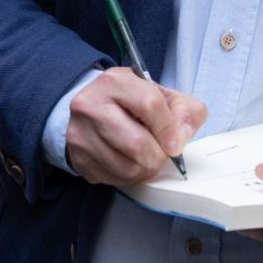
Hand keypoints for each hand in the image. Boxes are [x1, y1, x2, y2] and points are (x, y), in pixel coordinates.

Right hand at [64, 67, 207, 186]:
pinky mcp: (78, 158)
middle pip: (137, 144)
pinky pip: (114, 180)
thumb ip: (184, 109)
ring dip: (145, 169)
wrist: (92, 108)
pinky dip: (129, 177)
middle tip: (161, 153)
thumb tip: (183, 135)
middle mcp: (91, 105)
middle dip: (158, 155)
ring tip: (146, 157)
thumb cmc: (129, 102)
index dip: (169, 129)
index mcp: (115, 82)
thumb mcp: (160, 93)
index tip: (175, 143)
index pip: (150, 105)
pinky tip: (129, 162)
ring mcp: (80, 133)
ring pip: (127, 167)